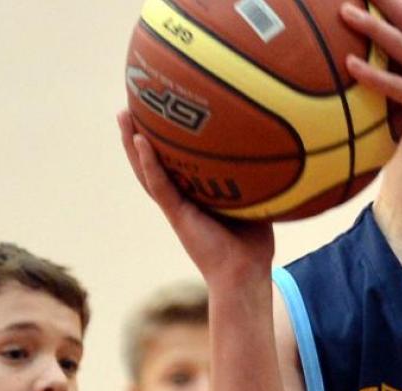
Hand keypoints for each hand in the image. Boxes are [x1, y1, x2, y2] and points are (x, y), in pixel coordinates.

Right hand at [117, 110, 274, 286]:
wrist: (245, 274)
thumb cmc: (254, 244)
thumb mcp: (258, 201)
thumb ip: (259, 177)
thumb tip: (278, 147)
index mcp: (195, 194)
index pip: (174, 162)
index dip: (164, 139)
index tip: (158, 110)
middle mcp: (180, 198)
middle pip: (152, 161)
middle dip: (139, 134)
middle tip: (130, 105)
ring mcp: (176, 206)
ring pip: (145, 171)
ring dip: (132, 143)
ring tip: (123, 116)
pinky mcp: (177, 215)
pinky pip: (159, 185)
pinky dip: (149, 163)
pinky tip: (140, 141)